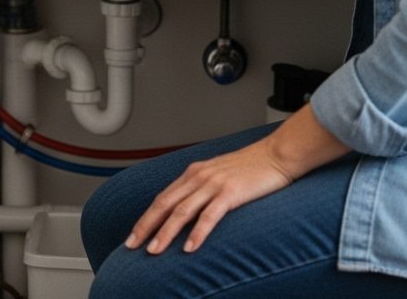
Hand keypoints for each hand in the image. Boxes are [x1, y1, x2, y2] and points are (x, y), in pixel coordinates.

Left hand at [125, 136, 293, 255]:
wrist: (276, 155)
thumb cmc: (250, 168)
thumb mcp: (219, 177)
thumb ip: (203, 190)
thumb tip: (189, 211)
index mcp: (193, 173)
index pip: (162, 198)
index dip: (145, 217)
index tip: (134, 235)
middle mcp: (198, 177)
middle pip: (164, 204)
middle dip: (146, 226)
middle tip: (131, 245)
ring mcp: (213, 184)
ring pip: (181, 211)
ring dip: (165, 233)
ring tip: (154, 251)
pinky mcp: (230, 192)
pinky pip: (210, 215)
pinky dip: (197, 233)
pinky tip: (189, 248)